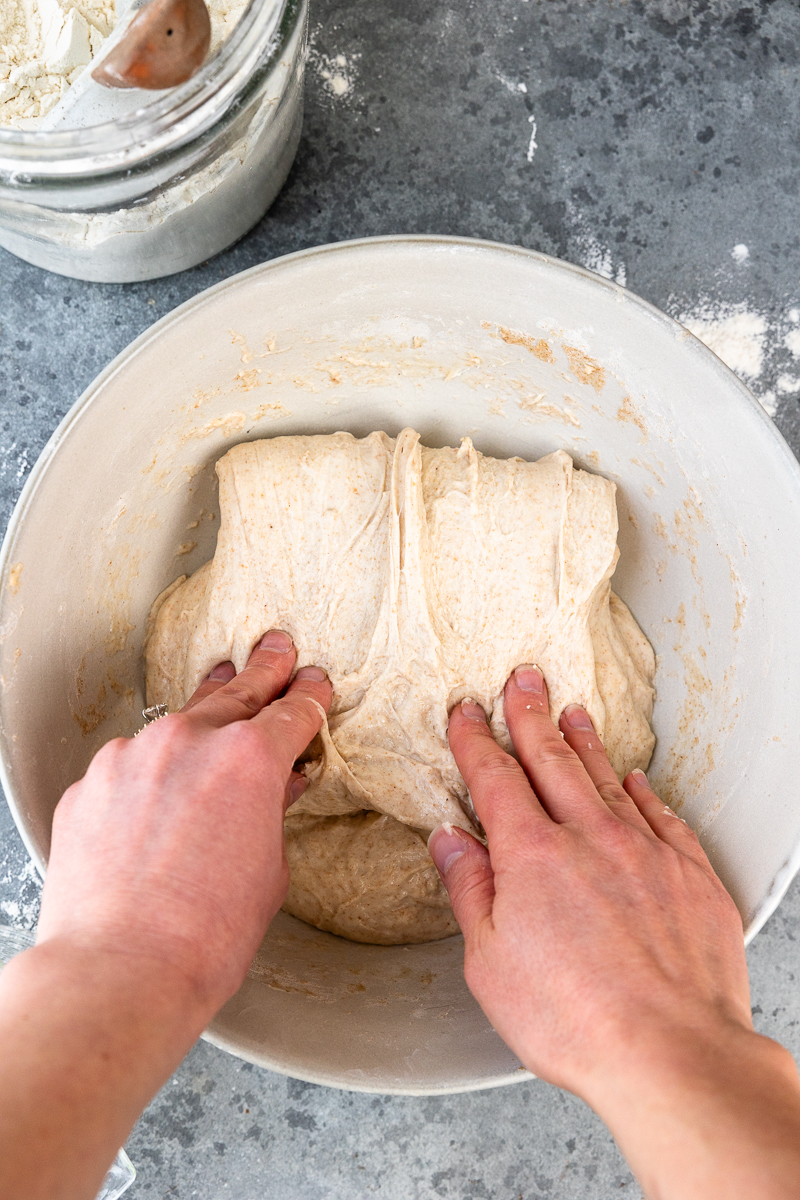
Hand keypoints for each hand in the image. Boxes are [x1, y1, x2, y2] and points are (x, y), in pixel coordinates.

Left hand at [37, 629, 331, 1014]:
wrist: (119, 969)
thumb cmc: (204, 935)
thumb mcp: (267, 870)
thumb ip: (271, 814)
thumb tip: (273, 790)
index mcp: (248, 760)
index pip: (292, 713)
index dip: (309, 698)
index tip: (314, 685)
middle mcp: (188, 742)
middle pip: (237, 692)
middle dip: (264, 670)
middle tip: (278, 648)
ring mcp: (132, 757)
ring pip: (178, 723)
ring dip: (204, 713)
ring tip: (221, 682)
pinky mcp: (91, 784)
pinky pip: (132, 764)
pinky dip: (152, 768)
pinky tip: (159, 788)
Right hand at [429, 664, 749, 1091]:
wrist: (671, 1051)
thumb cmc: (575, 1019)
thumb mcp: (490, 962)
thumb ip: (470, 890)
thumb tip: (451, 841)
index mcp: (532, 856)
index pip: (496, 778)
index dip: (476, 740)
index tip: (465, 712)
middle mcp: (589, 838)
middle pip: (552, 759)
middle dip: (530, 714)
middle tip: (522, 679)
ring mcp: (645, 851)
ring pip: (607, 778)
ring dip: (585, 741)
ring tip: (572, 710)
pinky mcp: (689, 874)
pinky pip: (661, 814)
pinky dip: (642, 790)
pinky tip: (635, 777)